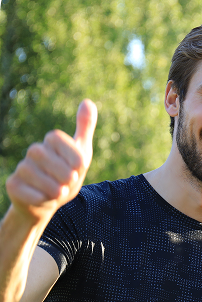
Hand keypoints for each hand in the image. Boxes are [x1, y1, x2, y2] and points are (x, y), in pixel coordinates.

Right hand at [6, 99, 96, 223]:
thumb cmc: (68, 174)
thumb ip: (85, 128)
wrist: (50, 200)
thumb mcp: (82, 152)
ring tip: (58, 191)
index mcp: (51, 141)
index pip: (59, 140)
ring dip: (57, 190)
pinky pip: (30, 194)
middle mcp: (34, 151)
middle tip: (69, 182)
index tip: (79, 167)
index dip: (73, 157)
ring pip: (43, 180)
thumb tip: (88, 101)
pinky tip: (44, 198)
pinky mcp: (13, 185)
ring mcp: (22, 167)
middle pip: (52, 162)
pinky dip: (43, 199)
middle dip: (67, 177)